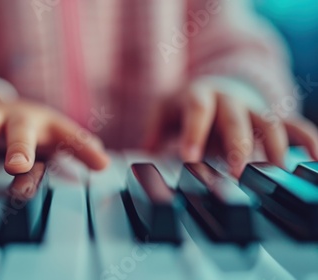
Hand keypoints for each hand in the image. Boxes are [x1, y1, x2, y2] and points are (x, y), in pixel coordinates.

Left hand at [143, 79, 317, 176]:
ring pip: (268, 123)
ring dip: (273, 147)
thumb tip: (140, 161)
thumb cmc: (188, 103)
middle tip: (236, 173)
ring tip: (274, 174)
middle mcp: (230, 98)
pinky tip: (316, 161)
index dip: (194, 131)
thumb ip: (153, 132)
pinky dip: (309, 142)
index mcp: (200, 94)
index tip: (189, 157)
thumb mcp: (164, 110)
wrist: (220, 83)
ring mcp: (254, 107)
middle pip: (235, 118)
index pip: (197, 109)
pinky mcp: (274, 118)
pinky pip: (296, 127)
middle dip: (237, 144)